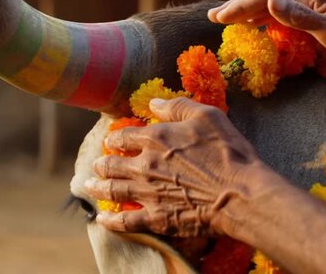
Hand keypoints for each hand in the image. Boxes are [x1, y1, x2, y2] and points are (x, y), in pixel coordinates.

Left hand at [85, 97, 263, 237]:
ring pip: (113, 190)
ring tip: (87, 186)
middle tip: (97, 164)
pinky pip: (126, 222)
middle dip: (102, 163)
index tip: (112, 141)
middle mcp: (145, 165)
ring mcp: (147, 193)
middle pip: (112, 164)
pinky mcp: (156, 218)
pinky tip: (101, 219)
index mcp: (155, 138)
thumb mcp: (207, 116)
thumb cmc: (227, 152)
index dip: (115, 138)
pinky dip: (111, 221)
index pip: (124, 136)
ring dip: (97, 187)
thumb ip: (177, 107)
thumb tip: (153, 102)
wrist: (238, 193)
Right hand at [208, 0, 325, 60]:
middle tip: (216, 17)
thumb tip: (269, 1)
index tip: (217, 18)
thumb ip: (300, 18)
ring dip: (255, 12)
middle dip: (241, 7)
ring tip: (235, 20)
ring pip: (279, 4)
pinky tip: (268, 25)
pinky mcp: (325, 9)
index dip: (239, 8)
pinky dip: (273, 17)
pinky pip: (291, 11)